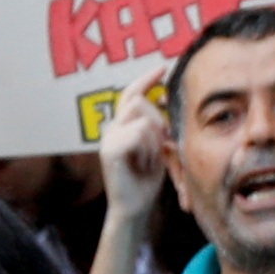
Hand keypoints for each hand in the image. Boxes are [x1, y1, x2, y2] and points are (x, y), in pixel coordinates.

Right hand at [96, 79, 167, 218]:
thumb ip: (158, 126)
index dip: (146, 79)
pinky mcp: (110, 151)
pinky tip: (145, 162)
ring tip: (151, 158)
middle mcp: (112, 128)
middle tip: (162, 146)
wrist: (135, 205)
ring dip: (155, 138)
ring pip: (143, 118)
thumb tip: (165, 100)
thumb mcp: (158, 146)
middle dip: (158, 121)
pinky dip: (148, 147)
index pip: (132, 94)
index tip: (162, 67)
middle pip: (140, 103)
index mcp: (123, 125)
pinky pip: (138, 133)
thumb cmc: (147, 177)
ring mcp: (108, 139)